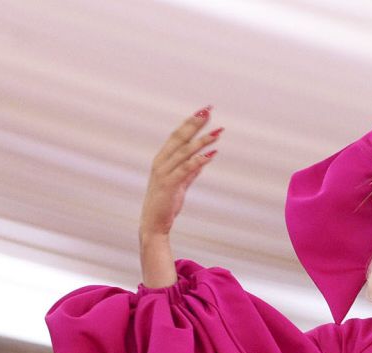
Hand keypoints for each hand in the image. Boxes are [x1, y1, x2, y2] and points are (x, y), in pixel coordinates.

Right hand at [140, 108, 223, 238]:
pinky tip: (211, 153)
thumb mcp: (180, 184)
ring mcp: (164, 173)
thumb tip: (204, 159)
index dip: (190, 122)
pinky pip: (186, 169)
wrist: (154, 224)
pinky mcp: (170, 184)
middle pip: (179, 137)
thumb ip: (191, 171)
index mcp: (162, 159)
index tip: (203, 111)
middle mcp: (161, 162)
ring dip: (202, 140)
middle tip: (209, 110)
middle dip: (195, 123)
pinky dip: (199, 160)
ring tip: (217, 132)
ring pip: (185, 151)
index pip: (177, 135)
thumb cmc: (165, 204)